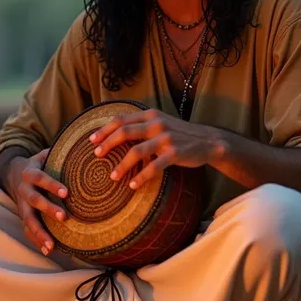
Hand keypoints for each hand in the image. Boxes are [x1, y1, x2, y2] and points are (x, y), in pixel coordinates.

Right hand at [7, 149, 67, 255]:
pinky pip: (27, 230)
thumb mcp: (44, 155)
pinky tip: (48, 250)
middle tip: (64, 217)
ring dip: (40, 232)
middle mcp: (24, 189)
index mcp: (30, 172)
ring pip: (28, 220)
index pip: (41, 178)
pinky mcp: (22, 215)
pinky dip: (36, 241)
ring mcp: (21, 205)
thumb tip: (83, 144)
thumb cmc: (39, 164)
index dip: (52, 185)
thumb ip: (58, 152)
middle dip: (48, 209)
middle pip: (35, 200)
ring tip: (52, 245)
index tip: (66, 192)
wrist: (13, 173)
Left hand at [89, 109, 225, 188]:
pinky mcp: (175, 153)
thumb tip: (116, 132)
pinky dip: (141, 176)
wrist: (209, 141)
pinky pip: (154, 166)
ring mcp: (166, 138)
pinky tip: (133, 185)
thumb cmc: (180, 134)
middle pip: (125, 132)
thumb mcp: (161, 122)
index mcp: (151, 115)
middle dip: (107, 144)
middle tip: (96, 155)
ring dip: (121, 165)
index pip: (122, 119)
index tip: (91, 140)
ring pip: (136, 151)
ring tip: (112, 177)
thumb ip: (142, 125)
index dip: (104, 129)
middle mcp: (157, 124)